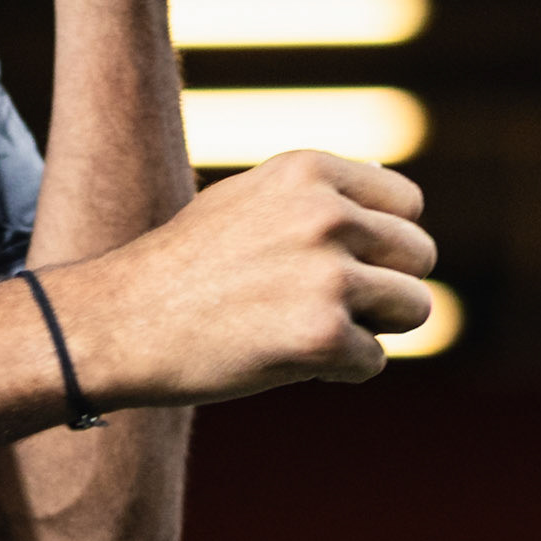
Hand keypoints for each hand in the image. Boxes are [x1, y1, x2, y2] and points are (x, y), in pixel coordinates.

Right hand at [53, 152, 435, 407]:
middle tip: (321, 303)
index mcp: (308, 171)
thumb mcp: (250, 200)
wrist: (120, 322)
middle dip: (384, 286)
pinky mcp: (323, 335)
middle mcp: (325, 213)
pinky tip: (283, 356)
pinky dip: (337, 369)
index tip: (335, 260)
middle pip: (420, 256)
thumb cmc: (186, 266)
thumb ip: (321, 196)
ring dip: (371, 328)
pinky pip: (373, 361)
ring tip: (307, 326)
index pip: (407, 204)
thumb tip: (403, 198)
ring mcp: (327, 274)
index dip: (381, 240)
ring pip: (414, 309)